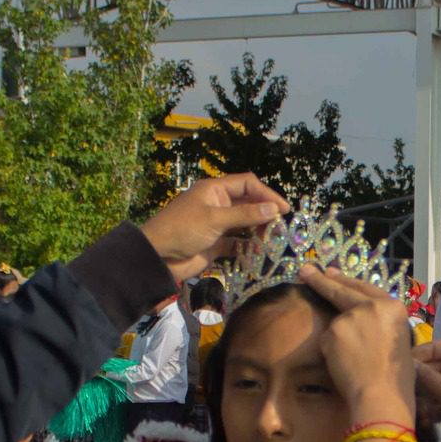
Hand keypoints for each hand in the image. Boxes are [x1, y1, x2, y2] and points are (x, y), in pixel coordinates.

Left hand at [141, 175, 288, 284]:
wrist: (157, 256)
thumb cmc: (183, 229)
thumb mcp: (215, 218)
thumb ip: (245, 214)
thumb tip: (274, 209)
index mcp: (215, 190)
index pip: (247, 184)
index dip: (266, 194)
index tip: (282, 208)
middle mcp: (218, 204)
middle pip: (249, 204)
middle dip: (265, 213)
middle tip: (281, 227)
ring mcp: (218, 225)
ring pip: (245, 224)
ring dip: (259, 231)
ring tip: (273, 240)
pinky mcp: (216, 244)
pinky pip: (238, 244)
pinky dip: (248, 247)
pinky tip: (259, 252)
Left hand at [297, 266, 416, 416]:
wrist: (381, 395)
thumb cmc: (396, 379)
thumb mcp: (397, 342)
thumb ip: (380, 325)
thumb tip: (362, 322)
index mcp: (393, 307)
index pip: (365, 288)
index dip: (347, 281)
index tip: (332, 274)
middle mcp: (372, 306)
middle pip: (342, 289)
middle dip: (322, 279)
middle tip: (306, 271)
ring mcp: (350, 317)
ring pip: (335, 323)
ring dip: (337, 339)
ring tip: (350, 362)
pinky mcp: (333, 331)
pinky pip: (327, 341)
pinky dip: (331, 352)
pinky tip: (343, 366)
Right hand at [413, 339, 440, 441]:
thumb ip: (429, 377)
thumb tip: (409, 362)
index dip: (429, 350)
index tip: (409, 358)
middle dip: (424, 374)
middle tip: (404, 380)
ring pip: (438, 386)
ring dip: (425, 392)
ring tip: (413, 399)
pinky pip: (440, 401)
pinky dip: (430, 406)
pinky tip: (421, 414)